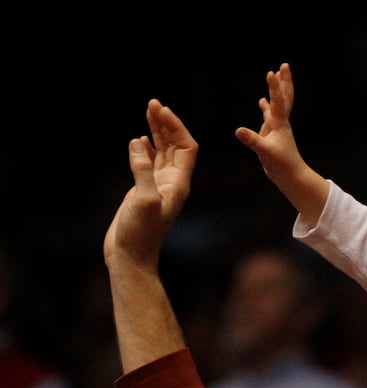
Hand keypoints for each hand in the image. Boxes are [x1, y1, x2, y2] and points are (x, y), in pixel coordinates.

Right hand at [104, 100, 197, 271]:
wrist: (130, 256)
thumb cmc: (139, 234)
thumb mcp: (143, 200)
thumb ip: (142, 171)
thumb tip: (139, 142)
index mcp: (178, 184)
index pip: (187, 148)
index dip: (177, 127)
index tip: (161, 110)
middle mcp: (172, 183)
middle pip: (176, 146)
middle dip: (167, 124)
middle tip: (153, 103)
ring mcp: (158, 186)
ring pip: (162, 152)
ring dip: (157, 131)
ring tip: (148, 111)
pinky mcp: (144, 190)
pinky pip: (149, 163)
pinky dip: (146, 147)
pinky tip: (139, 138)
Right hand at [235, 62, 328, 223]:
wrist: (291, 177)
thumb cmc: (282, 165)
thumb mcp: (265, 152)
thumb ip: (252, 140)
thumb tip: (238, 130)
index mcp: (280, 124)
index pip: (278, 101)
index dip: (274, 87)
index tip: (272, 72)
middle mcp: (280, 123)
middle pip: (284, 98)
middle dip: (284, 82)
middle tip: (284, 66)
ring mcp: (278, 129)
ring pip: (277, 105)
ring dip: (276, 91)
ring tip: (274, 77)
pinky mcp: (274, 136)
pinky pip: (270, 117)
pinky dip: (266, 109)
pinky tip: (261, 102)